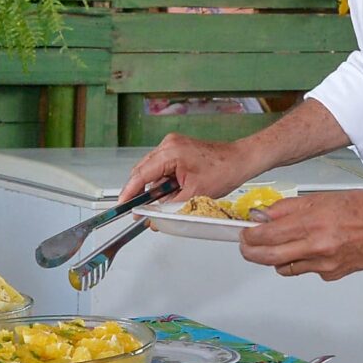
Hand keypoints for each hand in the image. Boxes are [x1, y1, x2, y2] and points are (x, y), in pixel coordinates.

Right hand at [122, 135, 252, 206]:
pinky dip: (163, 183)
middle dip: (141, 193)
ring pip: (153, 171)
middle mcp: (168, 145)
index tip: (122, 206)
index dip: (129, 193)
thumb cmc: (224, 170)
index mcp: (170, 152)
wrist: (241, 160)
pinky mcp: (178, 150)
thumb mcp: (193, 195)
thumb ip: (168, 207)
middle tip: (139, 212)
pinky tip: (169, 194)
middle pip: (143, 172)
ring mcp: (173, 145)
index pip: (141, 174)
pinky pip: (162, 168)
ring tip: (161, 205)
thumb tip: (152, 216)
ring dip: (154, 189)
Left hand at [239, 190, 362, 280]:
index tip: (245, 233)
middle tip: (247, 246)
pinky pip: (307, 271)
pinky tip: (312, 250)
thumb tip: (264, 215)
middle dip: (251, 252)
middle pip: (269, 257)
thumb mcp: (322, 198)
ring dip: (276, 258)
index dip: (250, 236)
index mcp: (312, 222)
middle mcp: (316, 245)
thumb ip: (289, 209)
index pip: (267, 235)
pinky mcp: (332, 274)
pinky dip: (303, 262)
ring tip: (280, 246)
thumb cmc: (362, 208)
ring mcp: (324, 263)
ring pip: (285, 267)